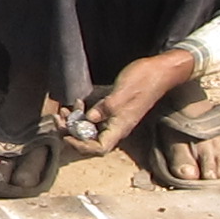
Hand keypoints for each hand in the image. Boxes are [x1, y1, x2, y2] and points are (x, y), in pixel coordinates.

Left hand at [69, 48, 204, 151]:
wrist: (160, 70)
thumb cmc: (144, 80)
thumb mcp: (122, 92)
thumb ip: (105, 108)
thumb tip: (88, 119)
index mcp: (120, 127)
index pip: (99, 148)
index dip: (81, 146)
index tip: (67, 135)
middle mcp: (117, 126)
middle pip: (91, 140)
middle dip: (72, 133)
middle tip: (59, 120)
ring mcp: (115, 117)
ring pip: (91, 128)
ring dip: (75, 122)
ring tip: (64, 111)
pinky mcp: (113, 107)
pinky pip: (95, 117)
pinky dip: (83, 112)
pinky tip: (77, 102)